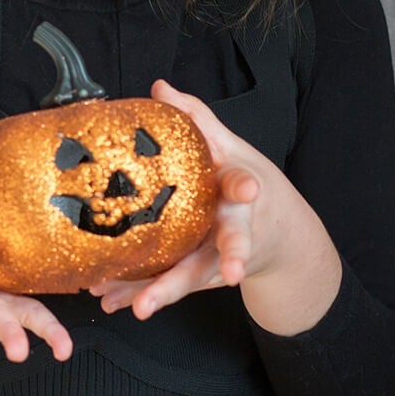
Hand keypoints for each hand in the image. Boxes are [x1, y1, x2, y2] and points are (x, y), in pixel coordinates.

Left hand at [90, 80, 321, 321]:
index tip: (250, 187)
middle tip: (229, 272)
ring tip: (144, 307)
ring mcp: (218, 257)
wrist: (278, 238)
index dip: (246, 184)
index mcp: (239, 191)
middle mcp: (233, 227)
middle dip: (230, 258)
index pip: (246, 183)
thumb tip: (160, 88)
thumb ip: (196, 119)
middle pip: (232, 244)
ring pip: (195, 275)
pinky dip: (139, 294)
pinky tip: (115, 302)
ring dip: (168, 291)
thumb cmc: (246, 186)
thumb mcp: (230, 149)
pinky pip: (168, 285)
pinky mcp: (201, 277)